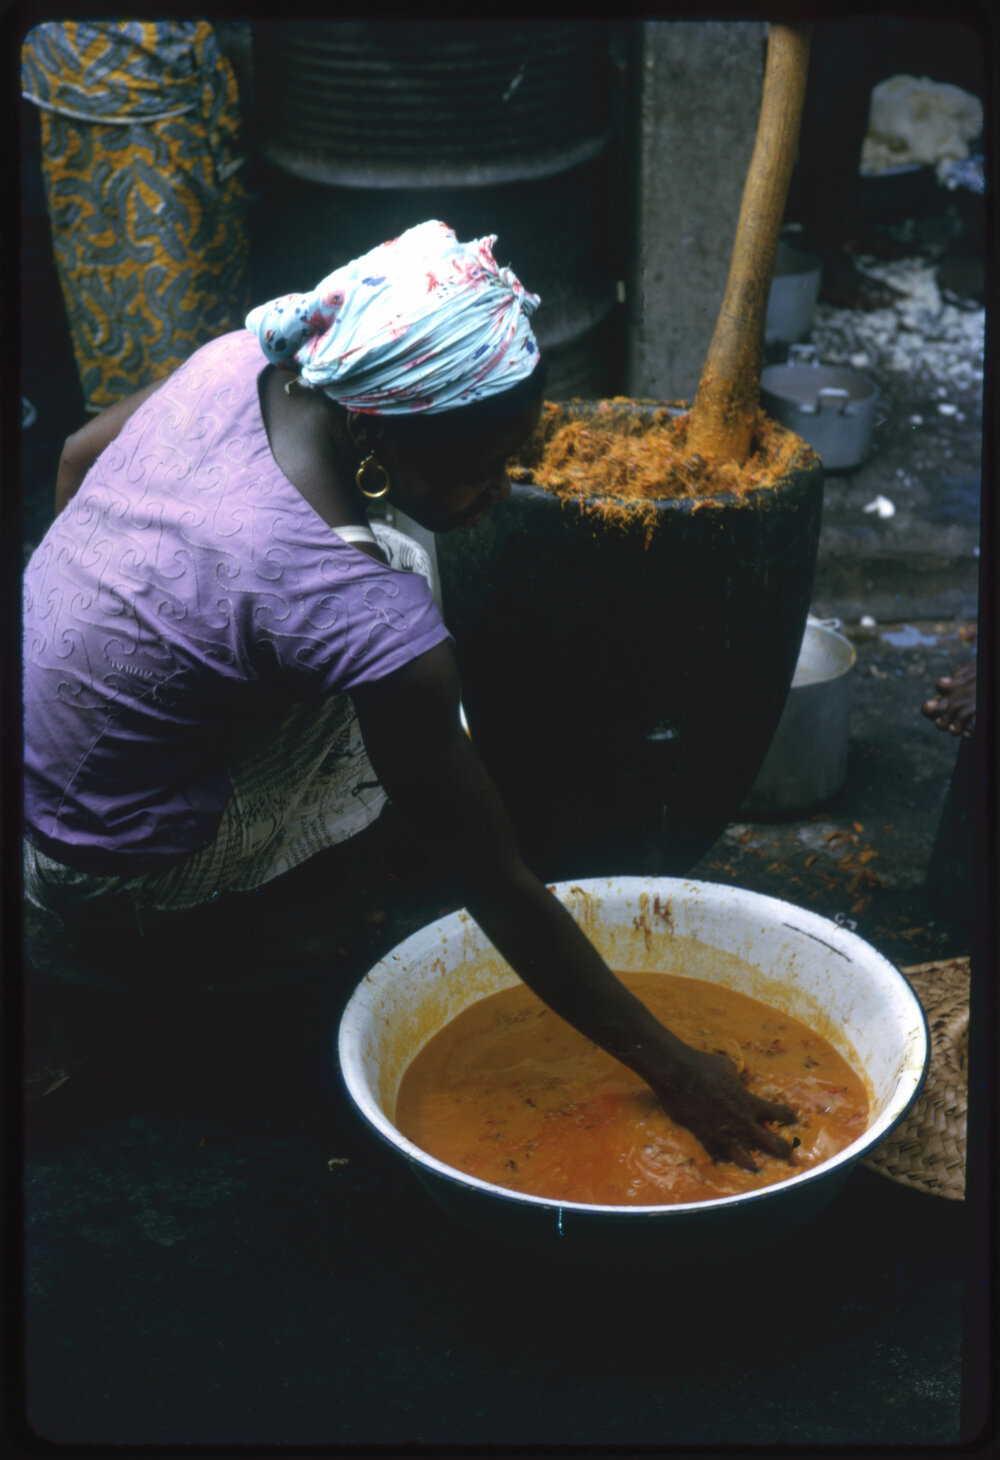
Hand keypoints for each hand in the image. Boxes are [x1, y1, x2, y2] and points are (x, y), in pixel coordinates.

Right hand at [650, 1045, 796, 1171]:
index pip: (775, 1112)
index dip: (786, 1116)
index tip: (792, 1118)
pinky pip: (713, 1149)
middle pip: (765, 1139)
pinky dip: (717, 1155)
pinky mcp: (702, 1133)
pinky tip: (720, 1160)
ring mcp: (721, 1130)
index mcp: (747, 1101)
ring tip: (757, 1168)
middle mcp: (738, 1120)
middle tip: (789, 1156)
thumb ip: (735, 1079)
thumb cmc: (703, 1065)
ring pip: (741, 1152)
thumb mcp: (727, 1067)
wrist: (677, 1073)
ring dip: (750, 1161)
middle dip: (779, 1148)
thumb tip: (735, 1078)